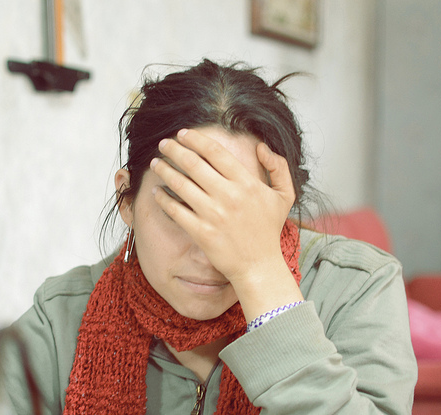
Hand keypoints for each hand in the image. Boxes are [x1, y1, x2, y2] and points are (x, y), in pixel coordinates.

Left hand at [150, 128, 302, 320]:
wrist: (259, 266)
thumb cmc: (268, 230)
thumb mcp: (284, 196)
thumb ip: (278, 167)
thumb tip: (262, 147)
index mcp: (247, 184)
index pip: (216, 152)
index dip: (196, 139)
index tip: (183, 133)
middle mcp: (229, 196)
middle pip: (194, 164)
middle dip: (174, 150)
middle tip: (163, 144)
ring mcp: (214, 215)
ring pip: (181, 184)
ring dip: (164, 170)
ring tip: (156, 163)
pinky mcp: (202, 232)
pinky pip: (176, 210)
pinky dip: (163, 198)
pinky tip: (156, 192)